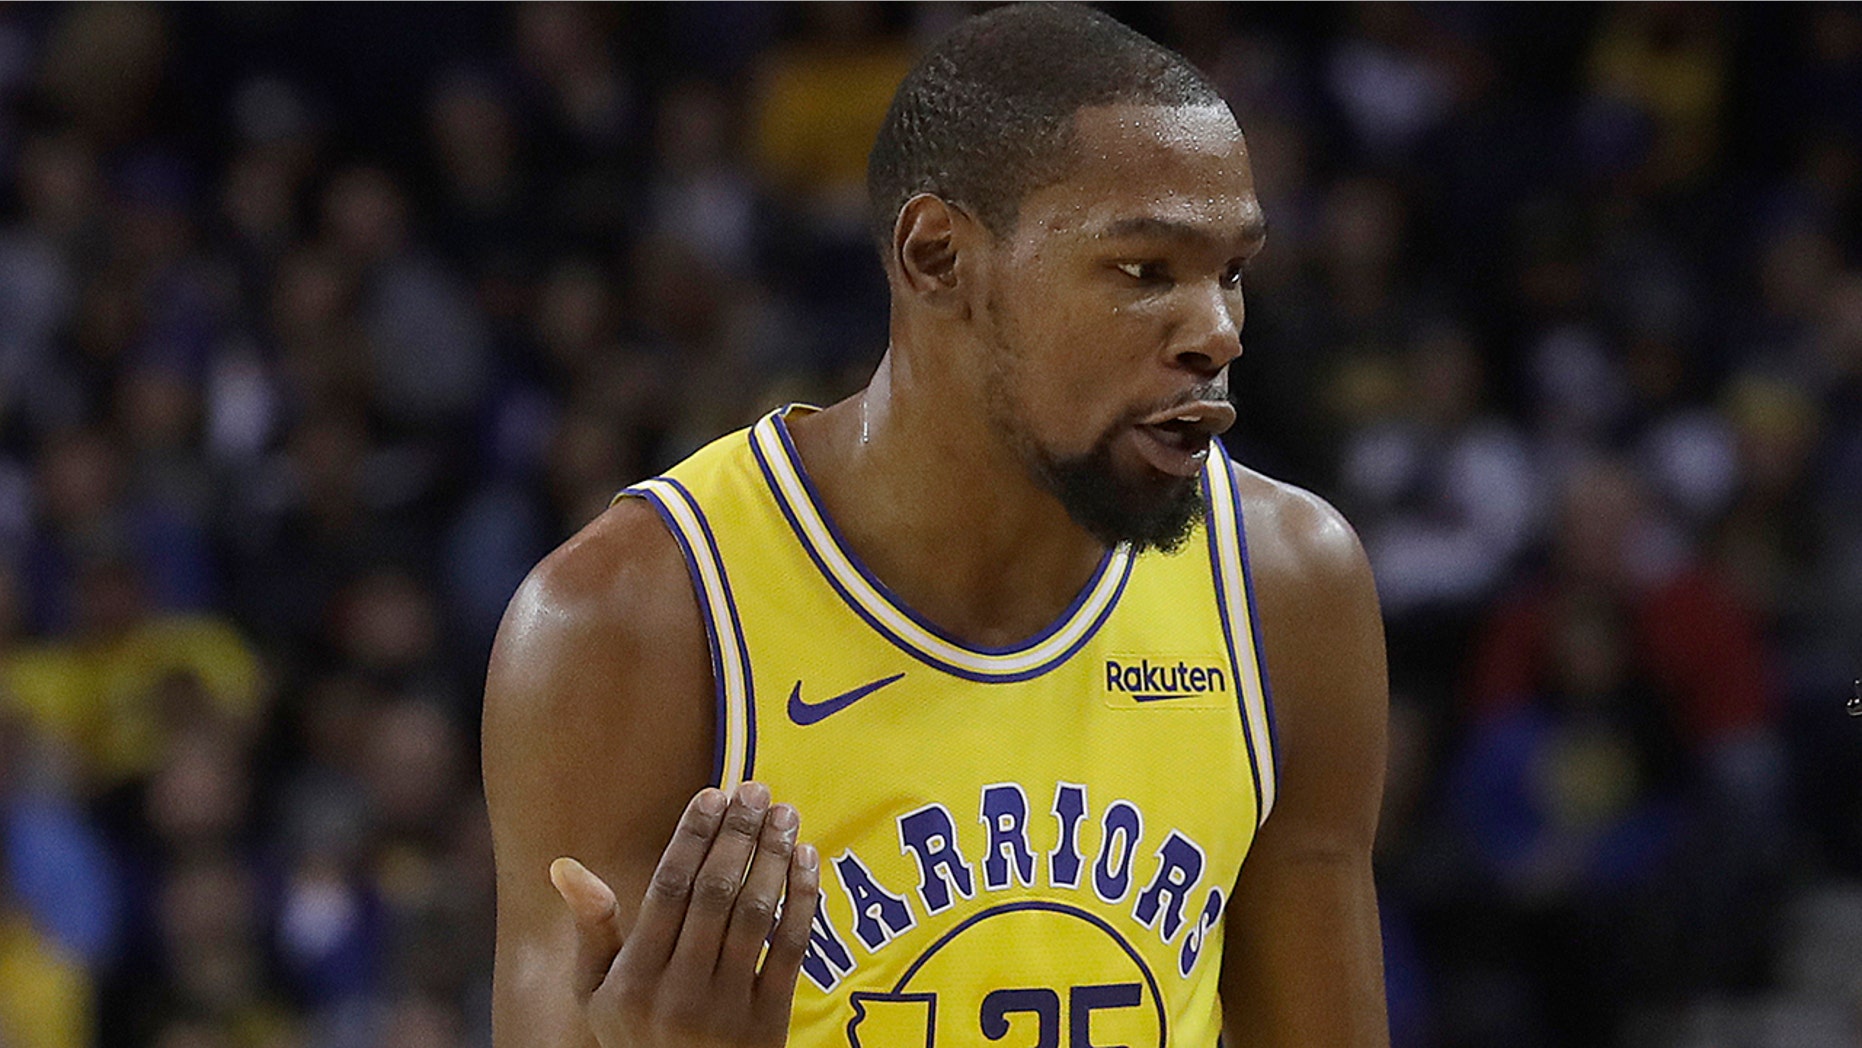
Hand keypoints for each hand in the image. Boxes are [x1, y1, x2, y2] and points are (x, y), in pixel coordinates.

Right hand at [550, 782, 819, 1047]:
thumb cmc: (637, 1036)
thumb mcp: (597, 993)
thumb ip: (591, 929)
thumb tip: (565, 865)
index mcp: (633, 979)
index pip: (667, 888)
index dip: (693, 836)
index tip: (713, 794)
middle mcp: (677, 993)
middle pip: (715, 894)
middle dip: (738, 834)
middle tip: (756, 791)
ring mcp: (725, 1009)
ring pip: (755, 914)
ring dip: (773, 857)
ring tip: (784, 814)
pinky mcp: (768, 1022)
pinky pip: (790, 948)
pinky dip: (802, 899)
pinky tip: (807, 860)